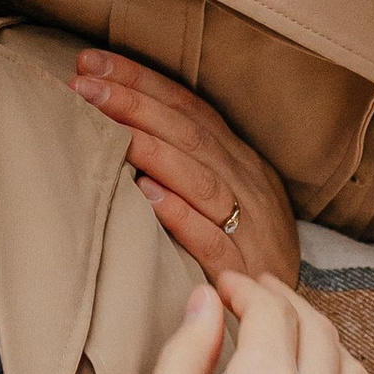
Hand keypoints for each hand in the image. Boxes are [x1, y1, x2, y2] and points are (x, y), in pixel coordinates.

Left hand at [72, 51, 299, 289]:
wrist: (288, 311)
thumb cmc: (246, 247)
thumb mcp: (224, 194)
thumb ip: (183, 163)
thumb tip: (118, 128)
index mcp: (237, 160)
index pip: (187, 107)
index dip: (140, 81)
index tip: (91, 62)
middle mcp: (245, 182)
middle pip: (189, 132)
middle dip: (135, 102)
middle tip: (84, 83)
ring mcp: (248, 224)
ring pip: (200, 177)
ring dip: (151, 147)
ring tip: (107, 126)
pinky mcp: (242, 269)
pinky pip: (212, 239)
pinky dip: (181, 214)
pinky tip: (147, 195)